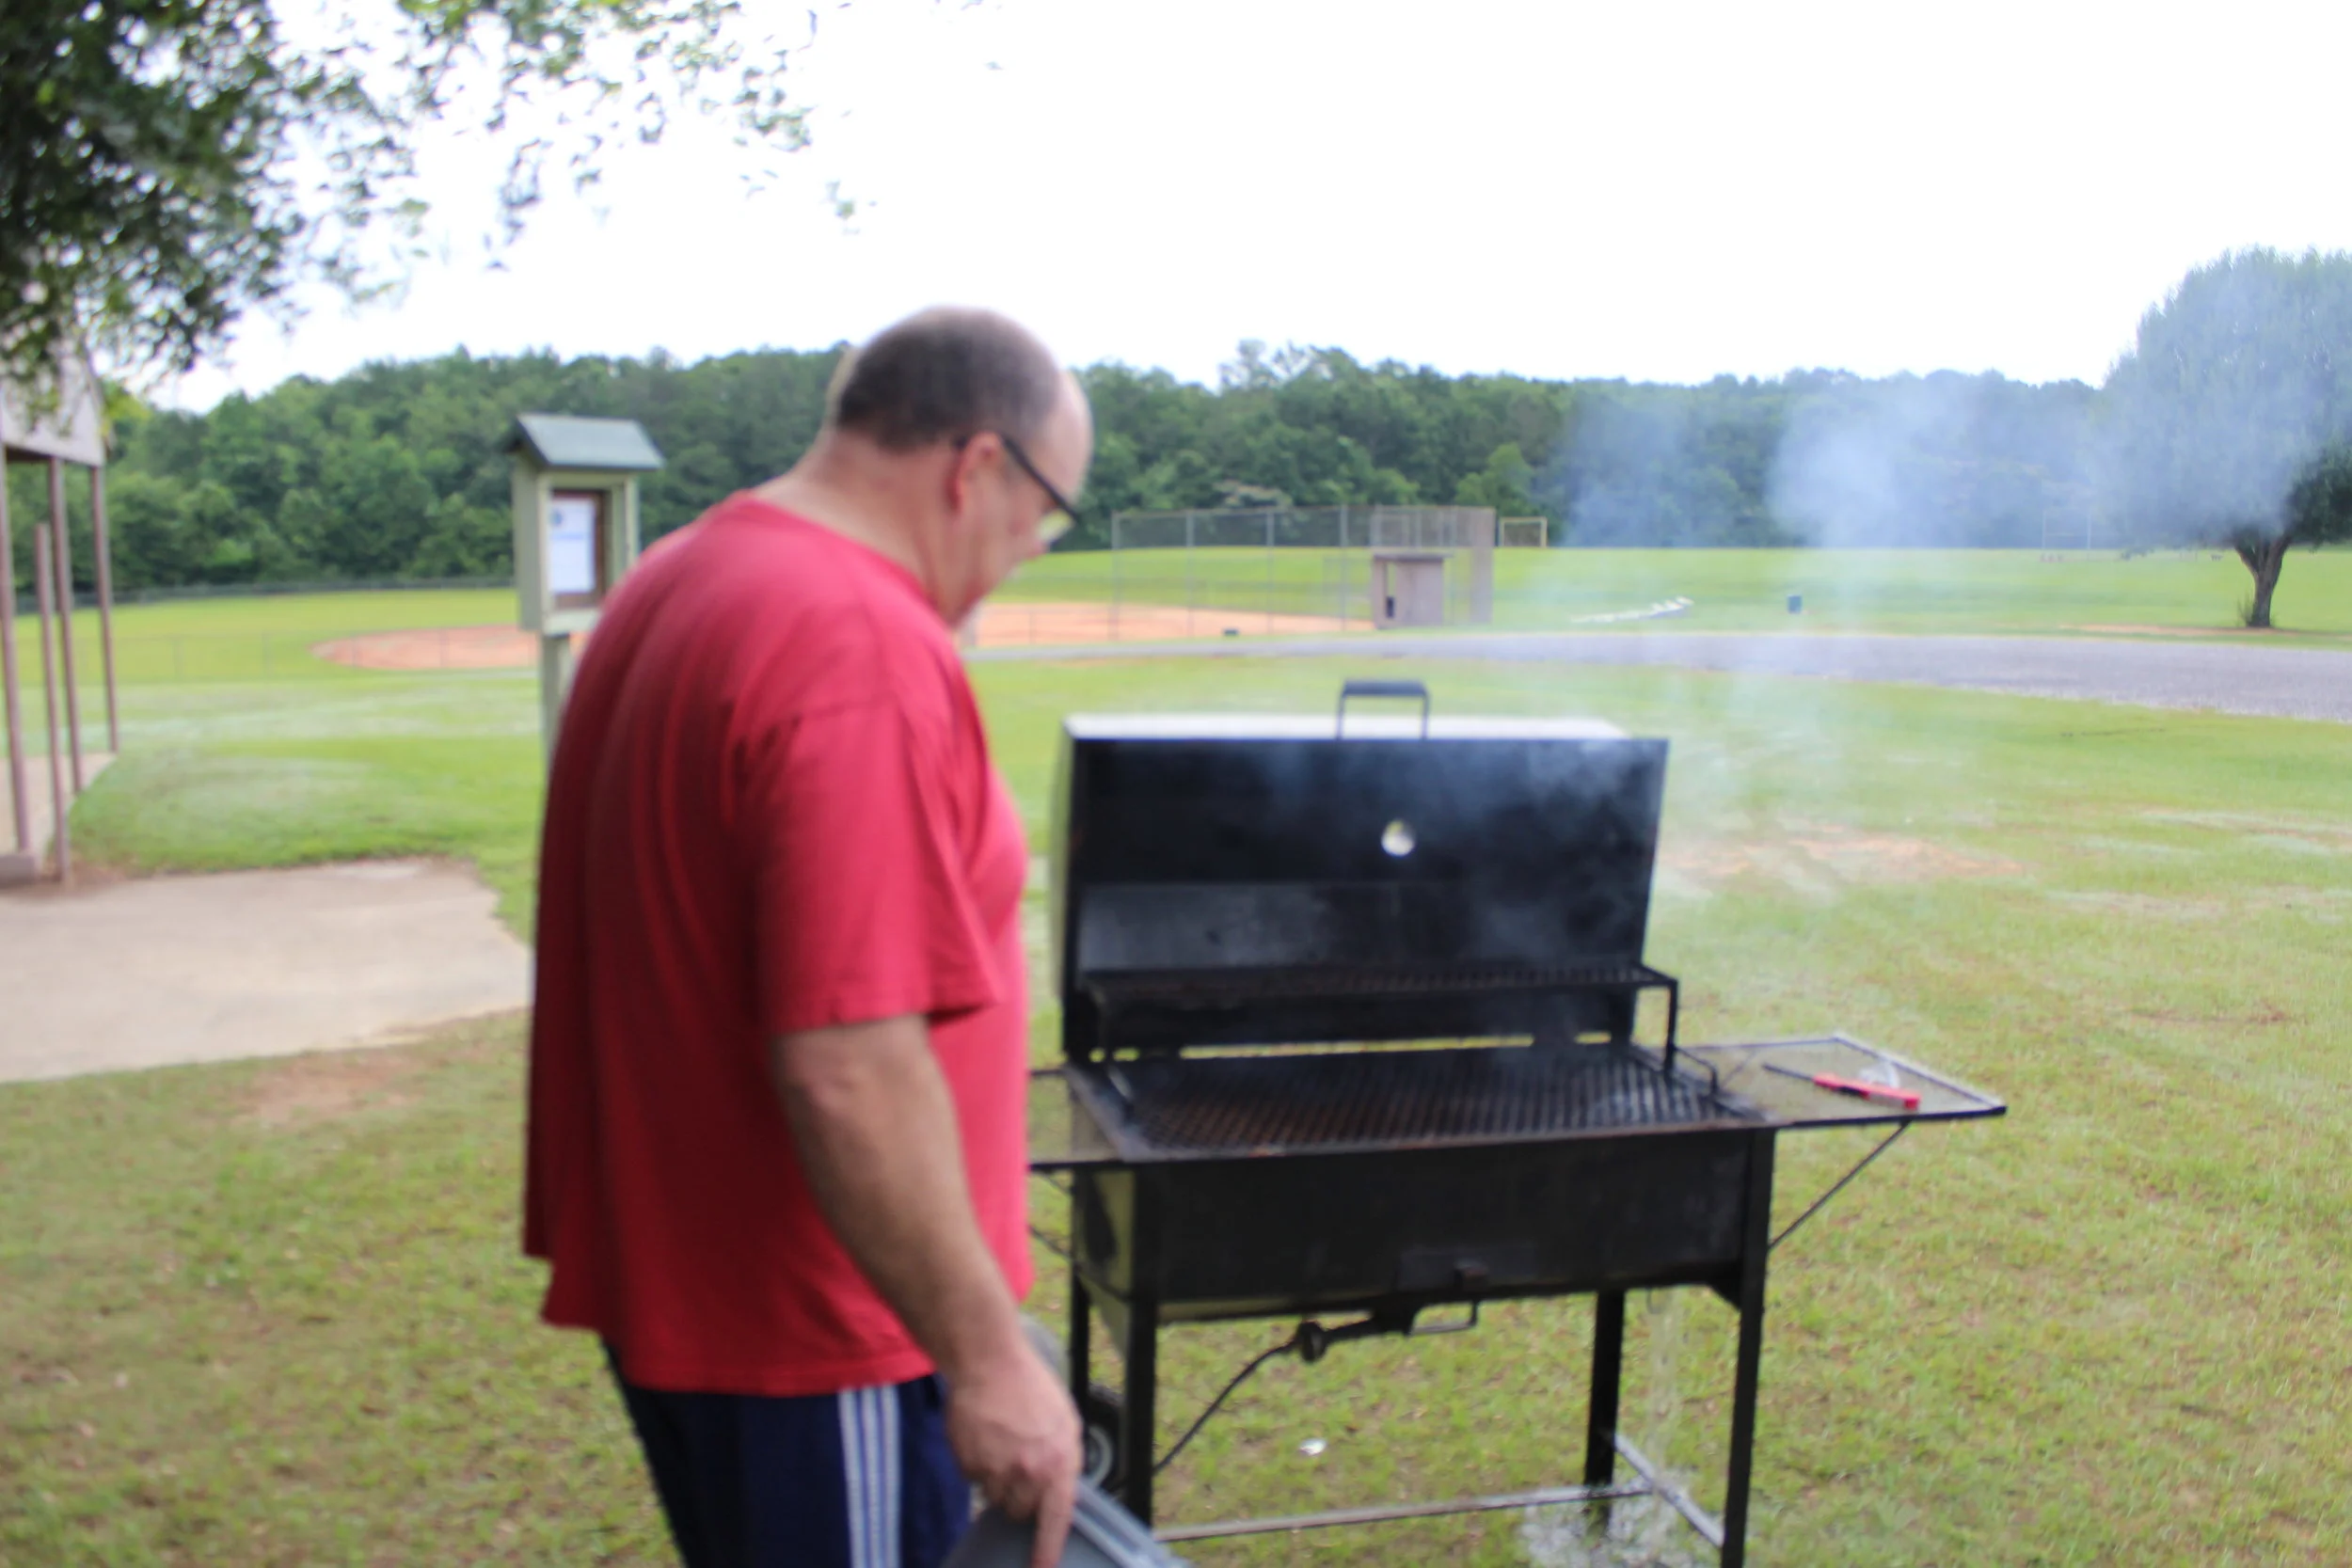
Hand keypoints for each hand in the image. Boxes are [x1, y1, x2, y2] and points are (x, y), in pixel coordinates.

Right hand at [945, 1342, 1081, 1567]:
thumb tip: (1060, 1491)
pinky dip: (978, 1465)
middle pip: (1020, 1511)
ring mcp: (995, 1470)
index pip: (1056, 1519)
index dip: (1048, 1549)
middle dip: (1020, 1496)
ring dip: (998, 1480)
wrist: (989, 1364)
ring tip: (1001, 1444)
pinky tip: (984, 1437)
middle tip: (1019, 1464)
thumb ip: (1065, 1460)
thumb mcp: (1065, 1422)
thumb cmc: (1031, 1388)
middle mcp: (1028, 1473)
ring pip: (995, 1498)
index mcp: (1059, 1463)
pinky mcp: (968, 1464)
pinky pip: (974, 1480)